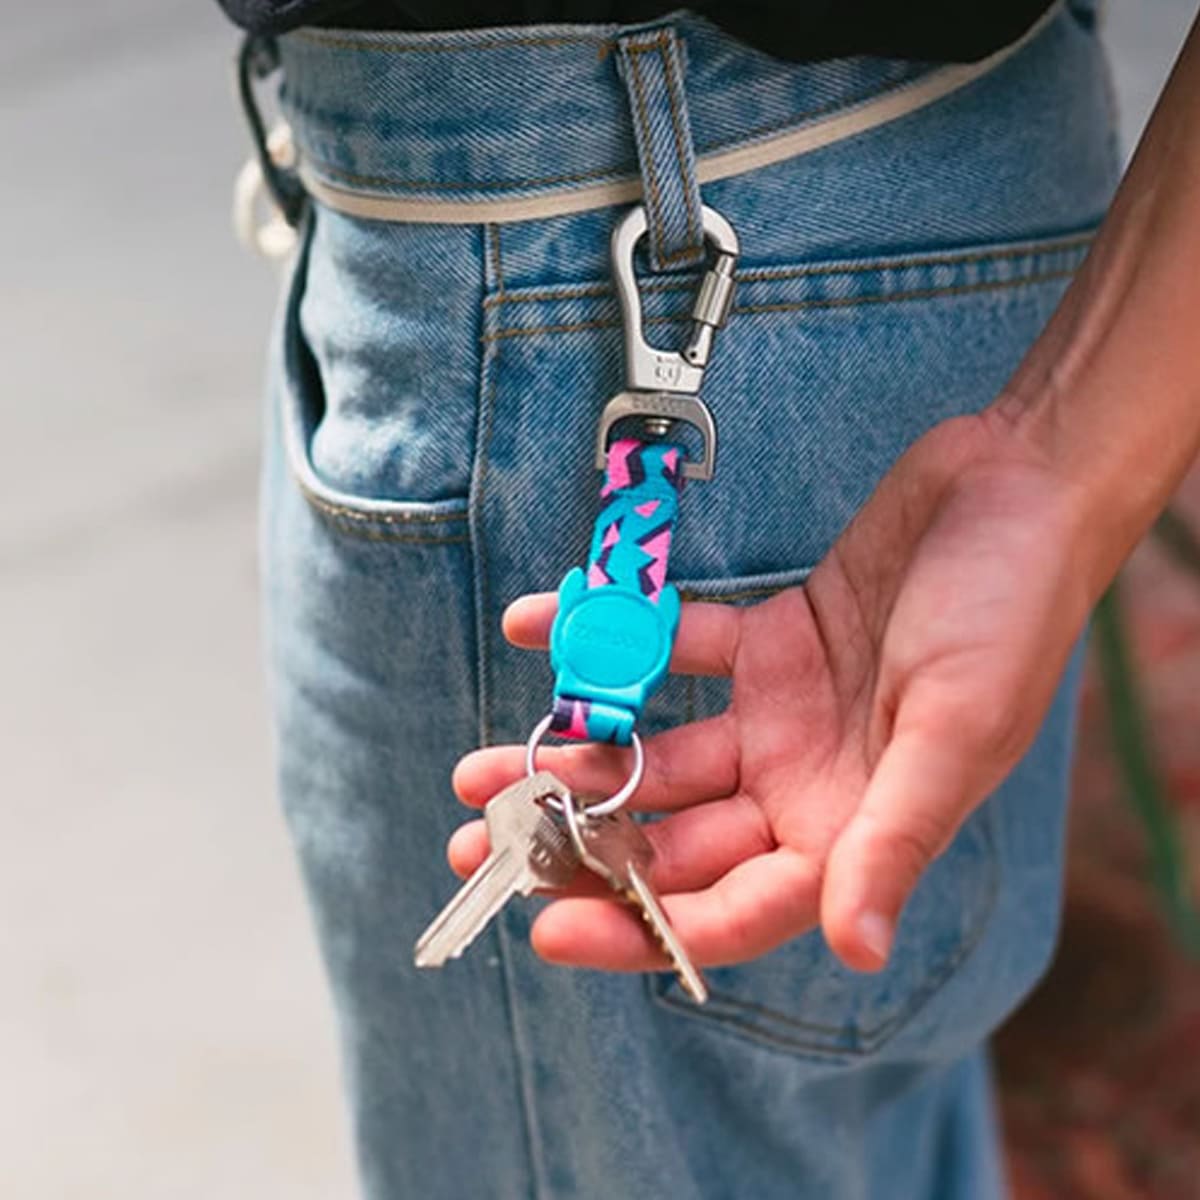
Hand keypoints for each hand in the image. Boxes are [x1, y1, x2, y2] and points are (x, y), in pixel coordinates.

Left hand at [451, 411, 1094, 972]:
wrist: (1016, 487)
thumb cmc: (1009, 610)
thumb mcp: (956, 729)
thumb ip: (895, 838)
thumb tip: (858, 951)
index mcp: (856, 826)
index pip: (736, 907)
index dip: (644, 928)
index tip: (548, 929)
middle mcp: (809, 784)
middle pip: (675, 838)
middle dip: (579, 845)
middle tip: (479, 845)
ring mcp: (781, 715)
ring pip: (659, 755)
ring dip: (575, 755)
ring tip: (477, 770)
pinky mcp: (767, 643)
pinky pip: (674, 649)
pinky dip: (612, 641)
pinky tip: (537, 625)